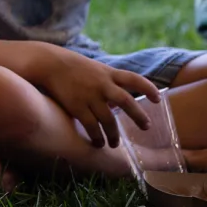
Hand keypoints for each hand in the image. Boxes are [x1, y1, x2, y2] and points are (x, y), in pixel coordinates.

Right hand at [34, 47, 159, 148]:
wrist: (48, 63)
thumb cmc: (72, 67)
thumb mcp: (94, 68)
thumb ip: (108, 82)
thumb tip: (119, 104)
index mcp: (108, 73)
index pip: (134, 79)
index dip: (148, 89)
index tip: (158, 99)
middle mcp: (102, 84)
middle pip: (126, 101)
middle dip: (139, 116)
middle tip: (146, 127)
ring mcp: (89, 95)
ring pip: (109, 120)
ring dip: (114, 135)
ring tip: (115, 144)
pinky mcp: (76, 106)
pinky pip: (91, 126)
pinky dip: (96, 137)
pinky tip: (98, 143)